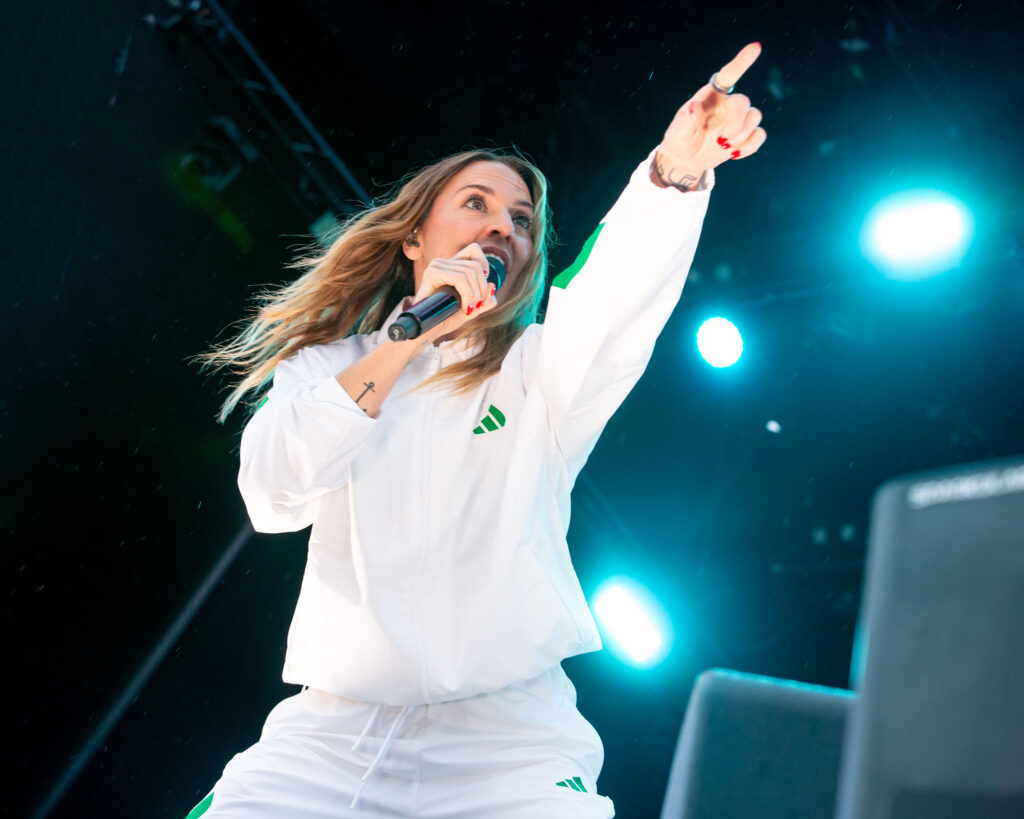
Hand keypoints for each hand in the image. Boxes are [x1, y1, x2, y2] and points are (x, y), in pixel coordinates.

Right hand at [409, 243, 497, 343]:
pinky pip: (459, 278)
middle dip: (482, 288)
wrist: (425, 330)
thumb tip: (492, 286)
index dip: (484, 265)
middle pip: (475, 264)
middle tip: (477, 305)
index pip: (474, 249)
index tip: (480, 287)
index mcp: (450, 265)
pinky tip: (465, 308)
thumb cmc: (444, 319)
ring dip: (475, 293)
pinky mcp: (432, 274)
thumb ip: (483, 299)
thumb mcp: (469, 309)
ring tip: (469, 308)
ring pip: (469, 271)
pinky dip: (467, 294)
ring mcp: (436, 266)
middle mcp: (442, 263)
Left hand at [653, 42, 766, 190]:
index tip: (756, 47)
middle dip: (736, 123)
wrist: (685, 160)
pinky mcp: (745, 136)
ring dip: (741, 135)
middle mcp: (727, 104)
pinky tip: (733, 154)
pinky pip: (760, 135)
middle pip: (744, 102)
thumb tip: (696, 105)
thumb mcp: (676, 133)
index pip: (728, 75)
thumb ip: (687, 121)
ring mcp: (738, 120)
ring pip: (755, 117)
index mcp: (710, 96)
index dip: (742, 62)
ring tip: (722, 147)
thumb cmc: (679, 140)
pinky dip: (749, 146)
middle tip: (721, 141)